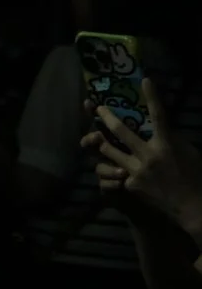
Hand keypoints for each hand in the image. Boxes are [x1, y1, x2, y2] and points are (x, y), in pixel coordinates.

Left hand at [85, 82, 201, 237]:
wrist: (194, 208)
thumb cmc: (195, 177)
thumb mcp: (188, 152)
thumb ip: (171, 138)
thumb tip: (159, 125)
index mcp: (168, 144)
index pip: (159, 115)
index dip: (152, 96)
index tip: (145, 80)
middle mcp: (149, 154)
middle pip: (120, 130)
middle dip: (106, 116)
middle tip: (98, 107)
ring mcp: (137, 170)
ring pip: (109, 150)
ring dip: (101, 142)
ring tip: (95, 137)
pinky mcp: (130, 184)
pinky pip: (116, 172)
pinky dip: (116, 170)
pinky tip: (114, 170)